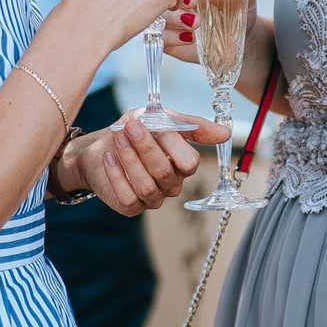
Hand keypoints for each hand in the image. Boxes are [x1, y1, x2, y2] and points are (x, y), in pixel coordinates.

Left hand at [58, 108, 227, 216]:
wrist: (101, 145)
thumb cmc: (135, 131)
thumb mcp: (162, 119)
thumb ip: (193, 126)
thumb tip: (226, 133)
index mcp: (182, 165)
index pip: (189, 163)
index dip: (172, 145)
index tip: (150, 123)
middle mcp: (171, 184)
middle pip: (165, 173)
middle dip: (146, 148)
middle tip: (130, 127)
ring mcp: (152, 198)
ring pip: (147, 186)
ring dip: (130, 159)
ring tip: (118, 137)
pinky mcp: (131, 207)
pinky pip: (128, 197)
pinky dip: (117, 175)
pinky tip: (110, 158)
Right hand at [164, 0, 269, 61]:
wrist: (238, 40)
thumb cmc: (240, 8)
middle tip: (194, 2)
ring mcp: (167, 9)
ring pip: (156, 7)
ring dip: (174, 17)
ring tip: (196, 23)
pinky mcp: (164, 31)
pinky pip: (157, 32)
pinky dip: (172, 36)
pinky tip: (189, 38)